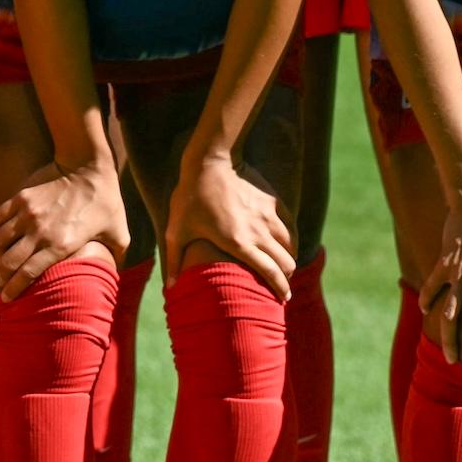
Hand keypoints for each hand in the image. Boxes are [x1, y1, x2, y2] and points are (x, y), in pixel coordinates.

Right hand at [0, 158, 122, 299]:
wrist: (88, 164)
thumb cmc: (107, 201)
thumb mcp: (119, 234)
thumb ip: (116, 257)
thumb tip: (116, 275)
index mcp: (61, 245)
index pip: (28, 274)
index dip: (14, 290)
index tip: (8, 299)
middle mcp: (40, 232)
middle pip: (9, 262)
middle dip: (2, 277)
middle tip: (1, 283)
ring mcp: (27, 214)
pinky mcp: (20, 198)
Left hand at [168, 149, 295, 297]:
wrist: (211, 160)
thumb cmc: (190, 196)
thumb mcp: (177, 230)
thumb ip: (175, 260)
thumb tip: (170, 288)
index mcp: (239, 243)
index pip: (270, 273)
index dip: (280, 289)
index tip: (283, 300)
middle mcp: (259, 232)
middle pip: (286, 263)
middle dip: (287, 278)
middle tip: (281, 287)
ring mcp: (269, 216)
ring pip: (290, 245)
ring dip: (289, 259)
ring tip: (283, 267)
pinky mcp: (274, 201)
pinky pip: (290, 226)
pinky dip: (290, 239)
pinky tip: (284, 244)